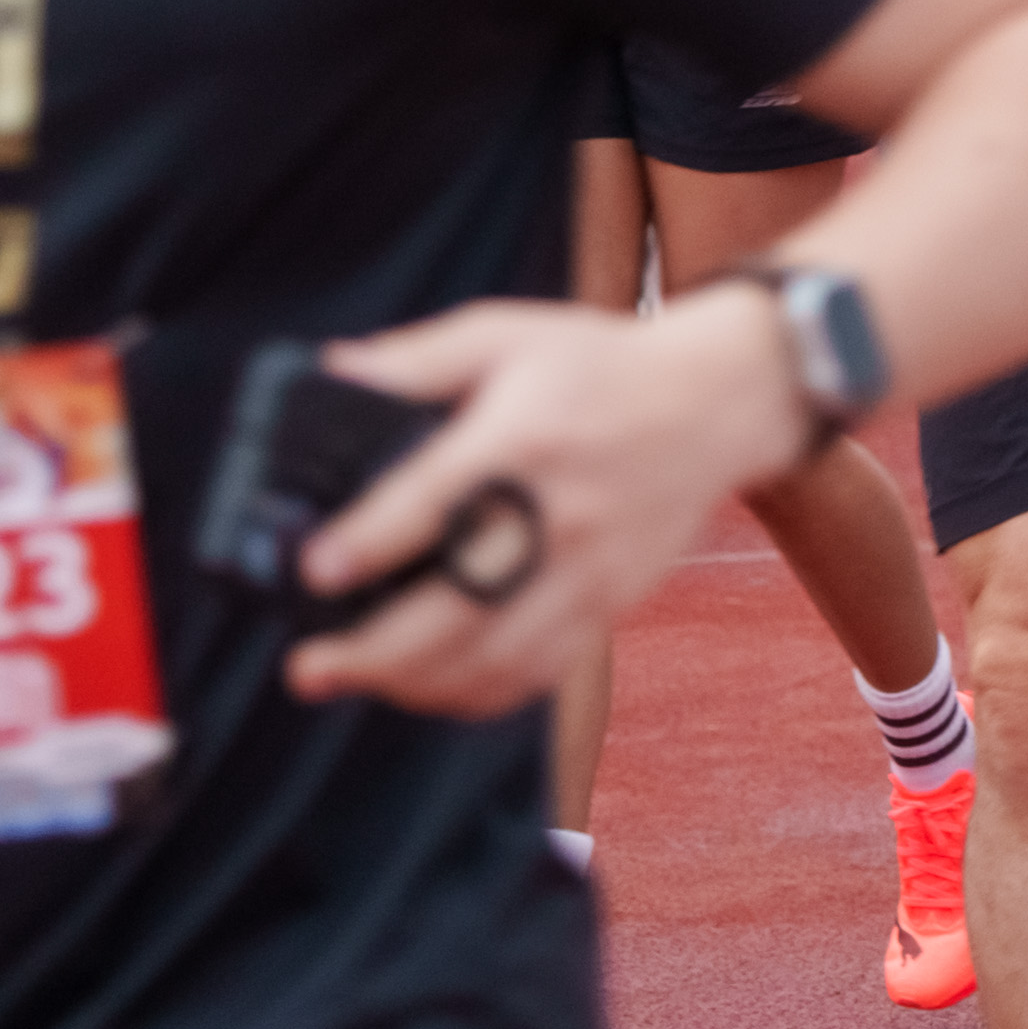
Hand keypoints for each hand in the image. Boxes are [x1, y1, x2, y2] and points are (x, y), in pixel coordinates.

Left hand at [282, 289, 803, 715]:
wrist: (719, 402)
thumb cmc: (604, 366)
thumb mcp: (507, 334)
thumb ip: (413, 359)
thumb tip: (328, 375)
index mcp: (524, 438)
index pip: (438, 499)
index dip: (370, 542)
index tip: (316, 571)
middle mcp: (559, 512)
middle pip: (462, 605)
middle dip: (373, 652)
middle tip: (308, 666)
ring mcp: (590, 567)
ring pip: (497, 656)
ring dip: (414, 684)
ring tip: (352, 679)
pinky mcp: (612, 601)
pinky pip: (541, 671)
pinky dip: (476, 694)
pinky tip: (428, 687)